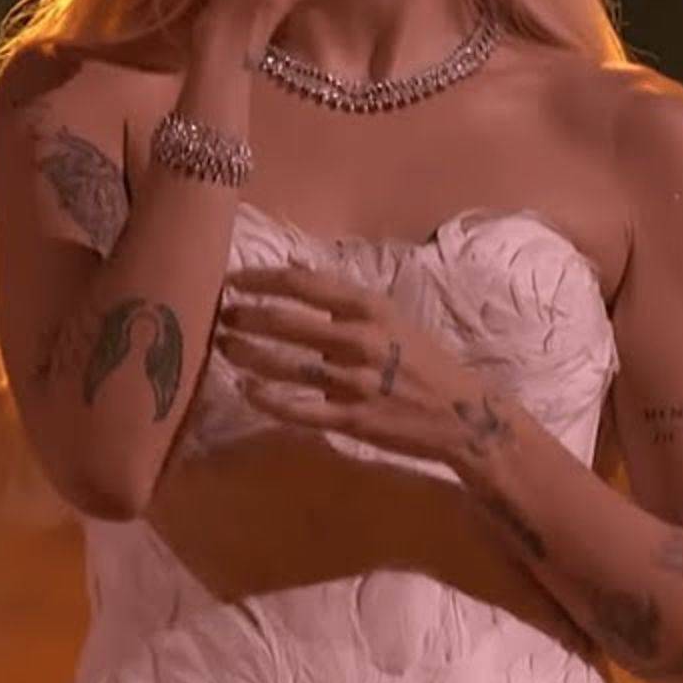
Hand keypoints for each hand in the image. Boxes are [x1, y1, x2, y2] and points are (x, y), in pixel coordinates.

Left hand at [214, 262, 515, 471]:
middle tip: (221, 315)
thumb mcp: (388, 315)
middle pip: (285, 321)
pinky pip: (297, 409)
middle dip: (245, 316)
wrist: (461, 414)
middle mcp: (359, 339)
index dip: (260, 280)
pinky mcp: (351, 418)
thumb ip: (341, 295)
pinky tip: (247, 390)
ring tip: (224, 347)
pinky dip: (266, 400)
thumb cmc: (420, 360)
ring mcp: (354, 381)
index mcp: (369, 308)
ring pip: (284, 366)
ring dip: (247, 354)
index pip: (302, 284)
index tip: (232, 281)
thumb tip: (293, 264)